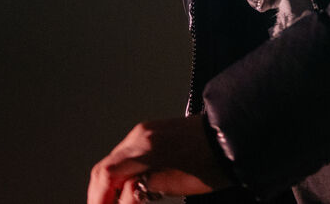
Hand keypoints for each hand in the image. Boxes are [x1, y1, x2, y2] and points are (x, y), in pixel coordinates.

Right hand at [87, 115, 232, 203]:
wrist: (231, 135)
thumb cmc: (213, 162)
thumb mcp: (178, 185)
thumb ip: (144, 190)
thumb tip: (125, 196)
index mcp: (145, 148)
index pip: (107, 175)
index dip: (99, 199)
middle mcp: (139, 136)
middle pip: (104, 168)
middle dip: (100, 195)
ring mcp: (143, 132)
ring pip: (113, 162)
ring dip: (109, 186)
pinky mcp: (149, 133)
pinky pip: (125, 155)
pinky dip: (120, 175)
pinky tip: (125, 191)